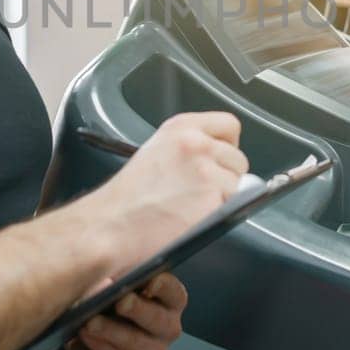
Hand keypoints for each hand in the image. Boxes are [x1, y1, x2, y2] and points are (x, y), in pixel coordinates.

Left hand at [65, 272, 187, 349]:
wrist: (93, 317)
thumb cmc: (111, 290)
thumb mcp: (114, 274)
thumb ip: (116, 273)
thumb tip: (107, 284)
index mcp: (170, 298)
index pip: (173, 291)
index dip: (164, 286)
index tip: (150, 282)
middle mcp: (167, 326)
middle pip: (157, 320)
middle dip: (137, 310)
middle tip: (119, 303)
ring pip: (135, 345)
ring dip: (110, 335)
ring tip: (87, 325)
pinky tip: (78, 342)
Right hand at [85, 112, 246, 274]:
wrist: (110, 224)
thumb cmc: (126, 196)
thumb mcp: (157, 151)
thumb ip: (189, 149)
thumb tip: (219, 162)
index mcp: (181, 127)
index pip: (229, 125)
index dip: (228, 146)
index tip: (218, 160)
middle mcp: (196, 143)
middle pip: (238, 158)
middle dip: (226, 176)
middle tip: (200, 192)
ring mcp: (206, 170)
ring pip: (239, 184)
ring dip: (225, 197)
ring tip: (193, 207)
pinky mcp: (213, 198)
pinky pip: (234, 206)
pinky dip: (219, 215)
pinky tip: (194, 218)